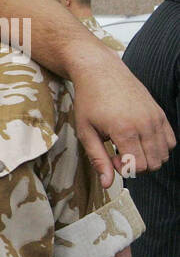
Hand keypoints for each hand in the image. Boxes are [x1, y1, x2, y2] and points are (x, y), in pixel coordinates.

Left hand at [71, 49, 174, 185]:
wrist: (101, 72)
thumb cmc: (89, 102)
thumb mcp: (85, 132)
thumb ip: (98, 159)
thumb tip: (106, 184)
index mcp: (124, 130)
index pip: (137, 166)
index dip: (123, 170)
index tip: (109, 157)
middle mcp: (145, 124)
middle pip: (153, 164)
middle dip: (135, 166)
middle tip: (116, 152)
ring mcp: (156, 118)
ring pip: (164, 154)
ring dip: (147, 158)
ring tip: (127, 145)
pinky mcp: (161, 113)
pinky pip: (170, 141)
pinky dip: (157, 147)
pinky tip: (139, 139)